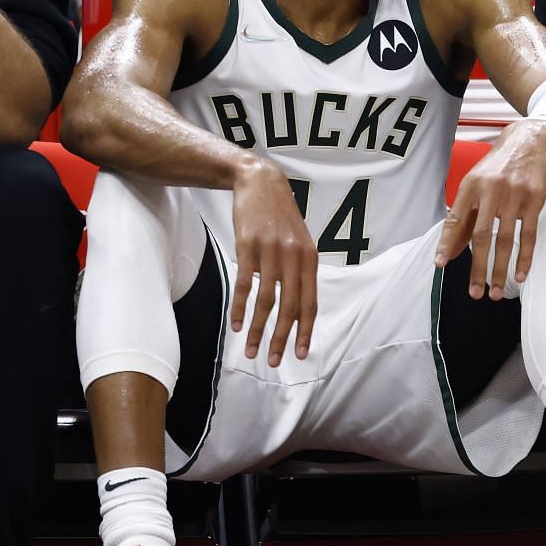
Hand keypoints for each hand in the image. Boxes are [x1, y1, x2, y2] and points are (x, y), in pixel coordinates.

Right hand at [228, 158, 318, 366]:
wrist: (260, 183)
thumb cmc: (280, 217)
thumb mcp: (299, 241)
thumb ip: (300, 271)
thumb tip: (299, 306)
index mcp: (310, 259)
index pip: (310, 303)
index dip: (305, 330)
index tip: (300, 354)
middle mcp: (293, 257)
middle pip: (289, 307)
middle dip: (281, 338)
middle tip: (274, 362)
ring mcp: (270, 252)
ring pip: (266, 300)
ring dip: (257, 329)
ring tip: (250, 350)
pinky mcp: (248, 247)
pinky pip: (244, 285)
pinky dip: (239, 307)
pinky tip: (235, 325)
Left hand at [436, 120, 545, 298]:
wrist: (529, 140)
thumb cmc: (499, 167)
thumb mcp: (477, 184)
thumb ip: (465, 217)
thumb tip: (449, 251)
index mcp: (471, 186)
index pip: (456, 220)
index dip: (447, 243)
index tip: (441, 264)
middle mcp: (491, 190)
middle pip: (481, 235)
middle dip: (477, 267)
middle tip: (475, 292)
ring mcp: (514, 194)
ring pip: (505, 239)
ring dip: (499, 269)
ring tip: (495, 290)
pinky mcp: (535, 198)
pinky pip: (529, 234)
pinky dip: (524, 257)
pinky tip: (520, 274)